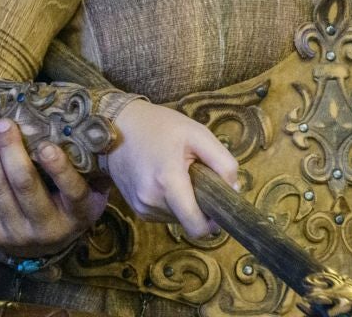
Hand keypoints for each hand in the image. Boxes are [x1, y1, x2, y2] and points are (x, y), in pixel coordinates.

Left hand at [0, 116, 106, 258]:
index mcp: (78, 214)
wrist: (42, 246)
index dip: (60, 169)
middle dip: (10, 148)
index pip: (73, 191)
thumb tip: (90, 125)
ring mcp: (17, 234)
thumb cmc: (67, 203)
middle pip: (24, 184)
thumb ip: (89, 164)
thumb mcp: (89, 189)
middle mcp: (48, 229)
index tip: (46, 146)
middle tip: (4, 122)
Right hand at [101, 99, 238, 238]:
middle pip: (189, 221)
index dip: (212, 222)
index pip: (197, 227)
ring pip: (176, 219)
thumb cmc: (159, 126)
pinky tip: (162, 180)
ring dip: (182, 204)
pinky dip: (169, 203)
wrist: (117, 123)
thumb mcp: (198, 134)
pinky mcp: (135, 208)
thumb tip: (234, 192)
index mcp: (168, 182)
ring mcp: (140, 206)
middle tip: (193, 177)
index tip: (215, 204)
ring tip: (175, 175)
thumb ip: (223, 163)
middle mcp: (151, 200)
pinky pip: (162, 214)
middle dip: (197, 205)